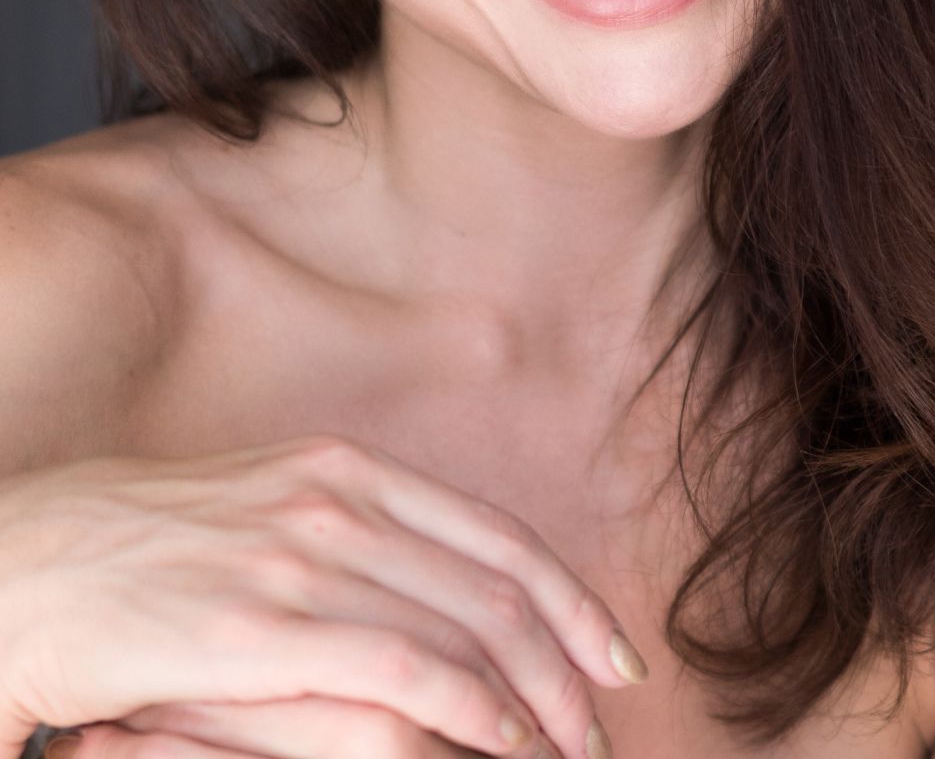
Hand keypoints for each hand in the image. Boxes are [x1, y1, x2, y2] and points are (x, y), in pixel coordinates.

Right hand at [0, 434, 647, 758]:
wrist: (32, 559)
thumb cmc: (155, 545)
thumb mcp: (275, 514)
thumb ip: (365, 547)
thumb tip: (453, 601)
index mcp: (348, 470)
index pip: (497, 533)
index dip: (569, 595)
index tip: (611, 647)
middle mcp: (337, 500)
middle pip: (497, 583)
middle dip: (568, 657)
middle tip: (607, 715)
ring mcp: (299, 557)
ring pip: (461, 626)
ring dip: (535, 694)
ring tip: (572, 743)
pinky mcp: (256, 627)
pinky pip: (397, 667)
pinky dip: (469, 707)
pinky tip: (502, 741)